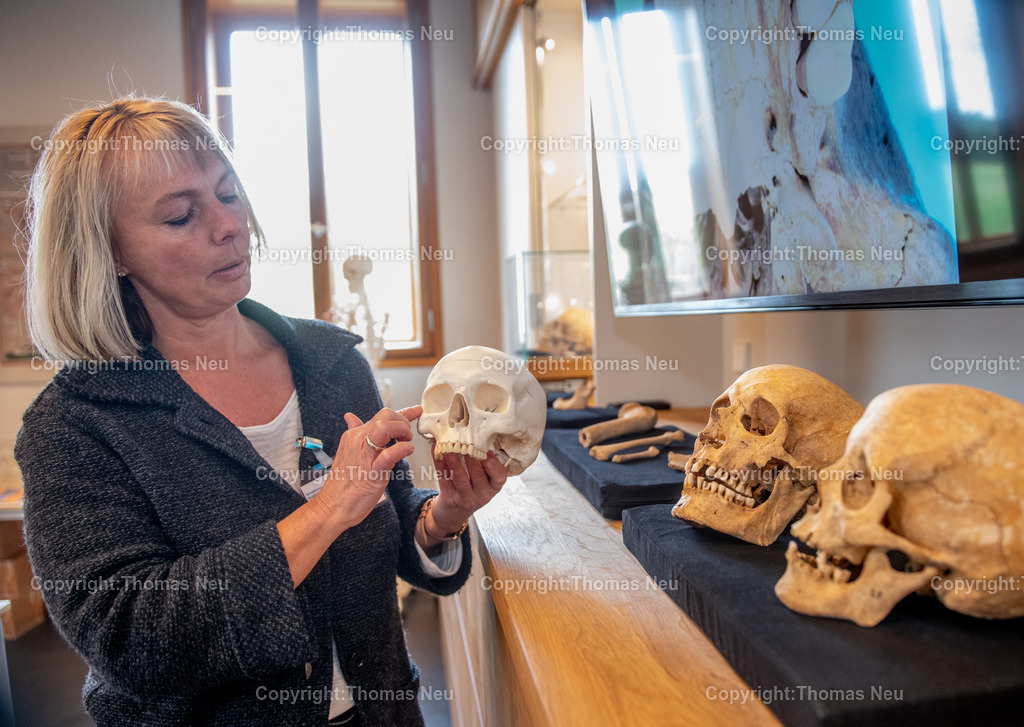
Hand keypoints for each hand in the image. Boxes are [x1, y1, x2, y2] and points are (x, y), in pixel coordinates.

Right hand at [314, 406, 421, 529]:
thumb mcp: (348, 451)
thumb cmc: (343, 482)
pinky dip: (402, 449)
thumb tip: (350, 417)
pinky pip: (389, 454)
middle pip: (384, 416)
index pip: (381, 416)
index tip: (417, 410)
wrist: (332, 506)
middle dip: (402, 421)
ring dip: (402, 430)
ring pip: (384, 428)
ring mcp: (365, 455)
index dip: (404, 412)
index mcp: (354, 435)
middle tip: (407, 436)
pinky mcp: (372, 472)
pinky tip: (407, 450)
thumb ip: (354, 433)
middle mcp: (358, 441)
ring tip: (406, 441)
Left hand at [428, 445, 507, 534]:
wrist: (453, 513)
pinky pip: (444, 479)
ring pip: (461, 477)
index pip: (499, 476)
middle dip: (471, 456)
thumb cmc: (470, 489)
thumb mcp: (482, 480)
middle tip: (465, 439)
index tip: (487, 449)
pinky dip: (439, 463)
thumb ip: (481, 462)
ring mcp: (465, 498)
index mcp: (493, 487)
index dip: (494, 463)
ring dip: (454, 461)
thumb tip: (474, 432)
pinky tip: (435, 450)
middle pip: (478, 474)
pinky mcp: (449, 499)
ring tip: (449, 447)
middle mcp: (482, 494)